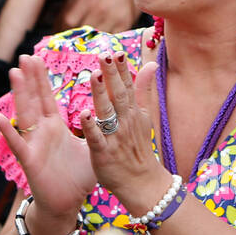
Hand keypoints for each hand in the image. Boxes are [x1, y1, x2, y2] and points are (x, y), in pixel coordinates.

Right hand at [0, 55, 97, 219]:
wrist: (68, 204)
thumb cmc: (78, 177)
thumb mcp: (92, 148)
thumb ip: (98, 129)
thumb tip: (113, 113)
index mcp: (55, 126)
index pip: (47, 96)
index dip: (41, 78)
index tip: (37, 56)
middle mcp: (42, 131)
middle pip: (34, 99)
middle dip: (30, 78)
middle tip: (25, 55)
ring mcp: (33, 144)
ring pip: (25, 114)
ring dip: (19, 94)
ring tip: (14, 73)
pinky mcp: (29, 160)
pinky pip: (17, 144)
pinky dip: (8, 131)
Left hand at [61, 0, 136, 32]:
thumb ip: (79, 3)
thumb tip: (68, 19)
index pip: (70, 20)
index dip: (67, 25)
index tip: (67, 28)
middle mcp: (99, 9)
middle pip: (83, 30)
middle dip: (80, 32)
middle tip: (80, 33)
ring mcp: (113, 17)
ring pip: (97, 37)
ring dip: (93, 37)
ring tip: (93, 34)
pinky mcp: (125, 23)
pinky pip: (112, 37)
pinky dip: (107, 38)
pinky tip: (106, 33)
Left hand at [78, 48, 170, 212]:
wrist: (143, 184)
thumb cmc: (139, 147)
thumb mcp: (145, 117)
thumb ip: (144, 90)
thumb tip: (151, 64)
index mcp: (133, 112)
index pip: (127, 86)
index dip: (121, 69)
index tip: (116, 50)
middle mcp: (125, 122)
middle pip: (118, 95)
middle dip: (112, 75)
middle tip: (105, 55)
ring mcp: (115, 137)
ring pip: (107, 113)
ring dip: (101, 94)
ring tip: (95, 75)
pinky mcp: (104, 153)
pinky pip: (96, 138)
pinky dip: (91, 127)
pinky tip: (85, 114)